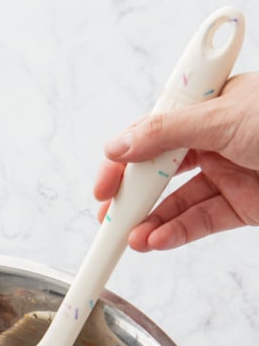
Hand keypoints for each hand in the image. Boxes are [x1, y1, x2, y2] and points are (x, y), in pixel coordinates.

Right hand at [94, 73, 258, 250]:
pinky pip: (200, 222)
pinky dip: (176, 233)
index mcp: (209, 105)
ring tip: (130, 238)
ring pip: (177, 201)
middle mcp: (215, 138)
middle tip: (108, 217)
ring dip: (151, 221)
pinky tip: (156, 240)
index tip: (103, 182)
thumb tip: (119, 144)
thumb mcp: (224, 117)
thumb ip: (167, 133)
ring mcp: (228, 173)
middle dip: (132, 196)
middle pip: (160, 170)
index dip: (124, 157)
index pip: (153, 131)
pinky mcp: (242, 206)